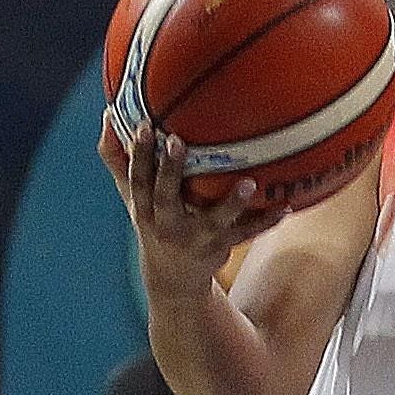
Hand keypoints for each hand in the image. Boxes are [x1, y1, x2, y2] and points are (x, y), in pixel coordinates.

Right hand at [101, 118, 290, 291]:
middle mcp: (168, 224)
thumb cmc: (154, 221)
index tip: (142, 127)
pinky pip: (247, 233)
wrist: (172, 279)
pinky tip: (285, 205)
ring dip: (232, 202)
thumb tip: (108, 114)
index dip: (137, 155)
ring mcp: (197, 237)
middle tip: (176, 142)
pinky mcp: (222, 245)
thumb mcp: (132, 197)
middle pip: (165, 196)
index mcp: (145, 209)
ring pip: (215, 220)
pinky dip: (266, 220)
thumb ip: (118, 159)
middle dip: (169, 170)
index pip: (136, 179)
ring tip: (249, 182)